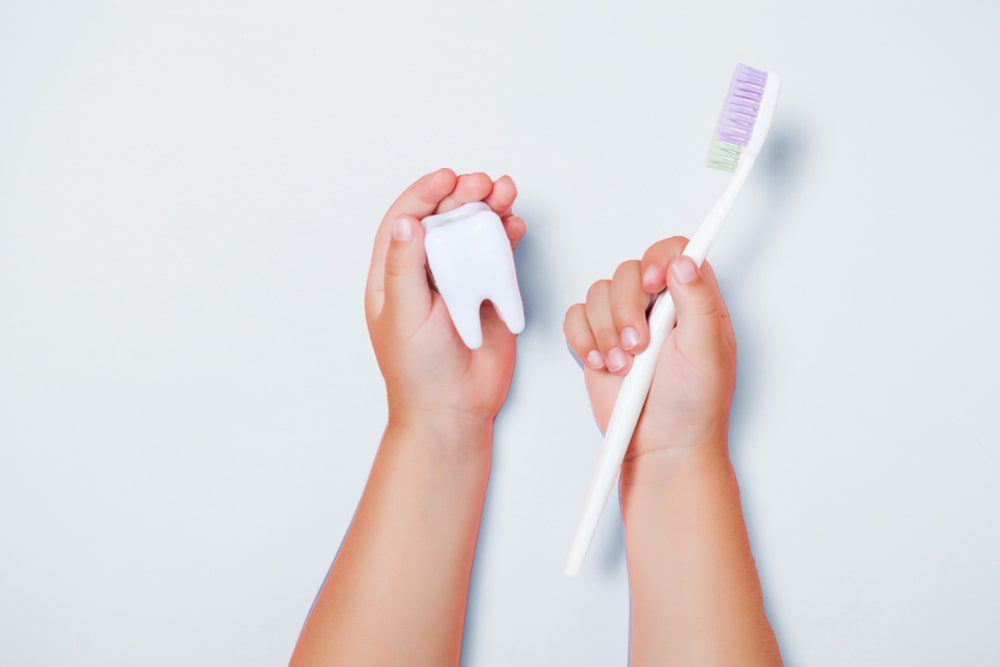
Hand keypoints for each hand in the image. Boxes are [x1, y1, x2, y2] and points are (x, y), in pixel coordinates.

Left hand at [365, 169, 525, 432]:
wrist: (454, 409)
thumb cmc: (418, 372)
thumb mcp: (402, 316)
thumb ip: (404, 268)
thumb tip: (405, 222)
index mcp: (395, 276)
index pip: (406, 222)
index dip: (424, 195)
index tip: (445, 178)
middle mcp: (427, 273)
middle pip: (443, 219)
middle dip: (462, 195)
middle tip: (482, 183)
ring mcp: (459, 281)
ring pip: (473, 233)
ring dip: (488, 209)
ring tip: (504, 192)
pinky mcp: (488, 293)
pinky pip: (498, 257)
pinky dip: (507, 237)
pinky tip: (514, 224)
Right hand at [563, 237, 735, 458]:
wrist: (662, 446)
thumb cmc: (694, 406)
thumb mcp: (707, 352)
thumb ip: (698, 302)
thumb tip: (685, 261)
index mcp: (693, 301)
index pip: (676, 252)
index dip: (660, 258)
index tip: (655, 283)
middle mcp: (658, 305)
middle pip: (629, 271)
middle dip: (627, 309)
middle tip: (638, 346)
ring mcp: (625, 321)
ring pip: (598, 292)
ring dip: (606, 331)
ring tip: (623, 365)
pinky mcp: (597, 340)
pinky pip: (575, 316)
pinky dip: (583, 339)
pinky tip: (601, 363)